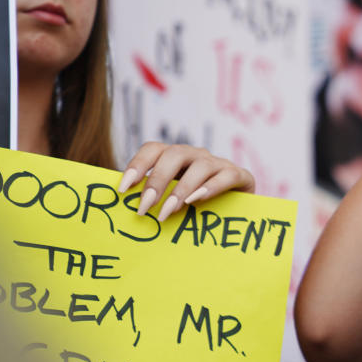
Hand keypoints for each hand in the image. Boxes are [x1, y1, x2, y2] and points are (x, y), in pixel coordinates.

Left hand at [117, 142, 255, 222]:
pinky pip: (226, 175)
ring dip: (181, 189)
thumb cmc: (198, 207)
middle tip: (145, 207)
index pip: (153, 149)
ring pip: (200, 165)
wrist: (239, 212)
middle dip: (157, 180)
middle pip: (174, 154)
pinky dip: (211, 187)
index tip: (122, 189)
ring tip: (168, 211)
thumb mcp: (173, 200)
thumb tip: (122, 210)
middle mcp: (196, 155)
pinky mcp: (240, 175)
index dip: (136, 165)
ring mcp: (219, 163)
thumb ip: (154, 199)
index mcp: (175, 157)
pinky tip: (197, 201)